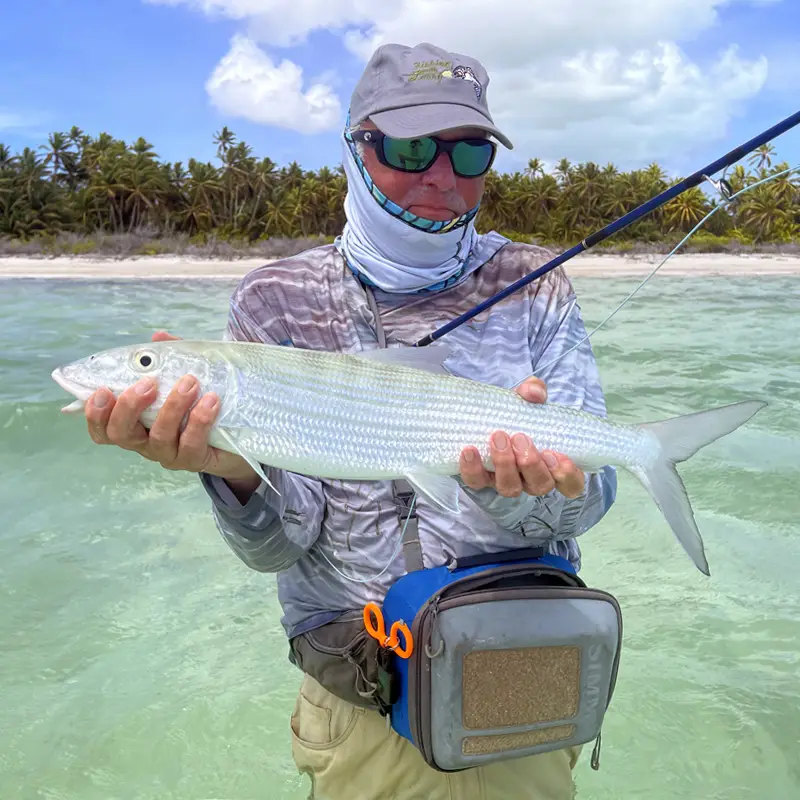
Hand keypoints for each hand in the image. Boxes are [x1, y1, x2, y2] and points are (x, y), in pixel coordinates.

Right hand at [84, 331, 257, 488]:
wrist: (238, 433)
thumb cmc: (200, 401)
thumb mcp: (183, 376)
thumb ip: (170, 357)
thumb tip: (158, 336)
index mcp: (135, 423)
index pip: (103, 428)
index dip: (96, 414)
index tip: (103, 390)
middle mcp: (145, 442)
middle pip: (121, 434)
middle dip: (129, 408)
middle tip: (148, 384)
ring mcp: (169, 453)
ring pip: (159, 436)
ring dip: (172, 407)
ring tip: (190, 383)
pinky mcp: (194, 459)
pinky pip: (191, 443)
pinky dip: (199, 420)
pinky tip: (211, 401)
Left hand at [459, 377, 584, 499]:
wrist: (484, 413)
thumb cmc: (516, 412)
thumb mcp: (528, 398)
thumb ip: (535, 391)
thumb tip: (533, 392)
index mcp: (552, 464)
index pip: (571, 484)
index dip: (567, 476)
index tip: (556, 454)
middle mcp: (531, 479)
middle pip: (539, 485)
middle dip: (531, 463)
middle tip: (520, 437)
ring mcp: (506, 481)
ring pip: (510, 488)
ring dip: (505, 464)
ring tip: (498, 437)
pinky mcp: (481, 479)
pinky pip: (477, 482)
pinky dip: (472, 469)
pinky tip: (469, 450)